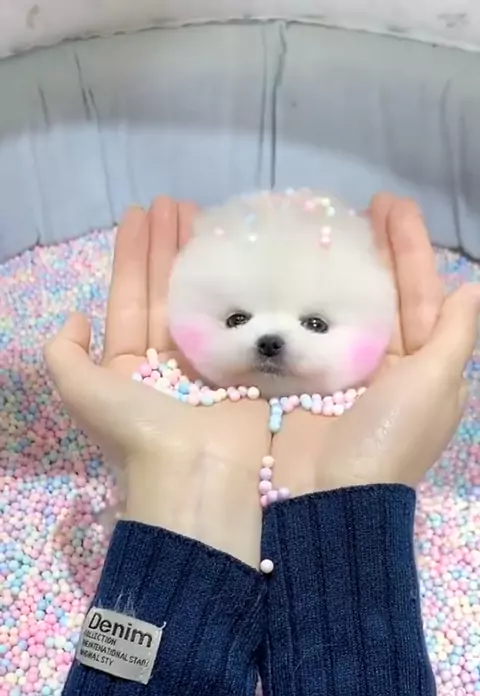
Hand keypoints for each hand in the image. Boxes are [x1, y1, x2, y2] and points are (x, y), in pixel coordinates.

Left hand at [44, 199, 269, 566]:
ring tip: (205, 214)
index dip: (133, 256)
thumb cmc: (140, 433)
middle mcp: (168, 363)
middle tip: (176, 203)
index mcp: (129, 368)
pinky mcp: (246, 371)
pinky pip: (241, 320)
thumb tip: (76, 318)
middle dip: (169, 248)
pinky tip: (242, 254)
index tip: (142, 214)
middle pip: (167, 292)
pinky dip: (241, 289)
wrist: (197, 476)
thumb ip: (65, 355)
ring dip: (202, 259)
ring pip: (204, 301)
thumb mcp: (82, 393)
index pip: (129, 299)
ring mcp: (210, 366)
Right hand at [272, 195, 478, 492]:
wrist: (325, 500)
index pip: (418, 293)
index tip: (390, 205)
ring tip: (317, 223)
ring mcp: (331, 370)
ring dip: (329, 267)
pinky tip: (280, 267)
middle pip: (376, 293)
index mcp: (417, 365)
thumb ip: (454, 337)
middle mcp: (377, 363)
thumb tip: (473, 289)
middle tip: (360, 203)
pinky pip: (294, 328)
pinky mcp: (291, 379)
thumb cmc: (385, 441)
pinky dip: (289, 299)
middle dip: (372, 247)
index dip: (408, 249)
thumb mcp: (433, 387)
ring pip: (335, 306)